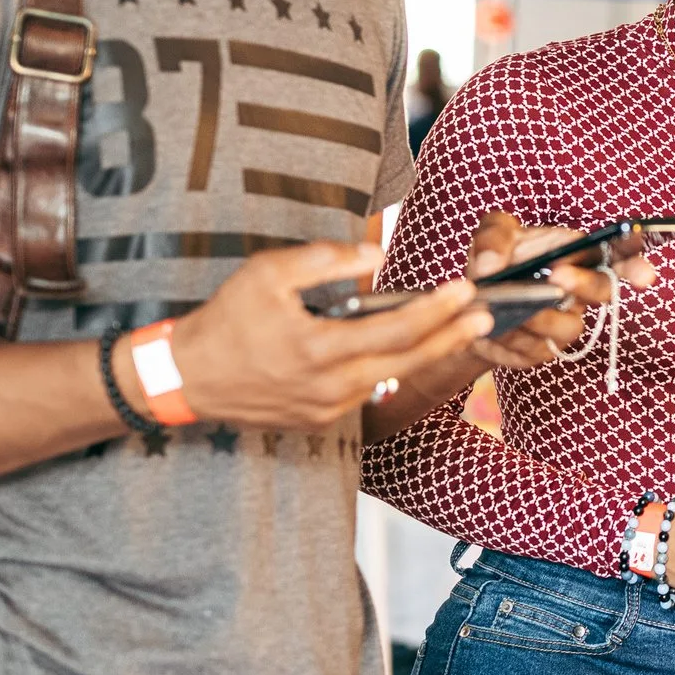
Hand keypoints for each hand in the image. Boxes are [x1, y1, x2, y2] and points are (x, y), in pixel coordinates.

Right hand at [159, 241, 489, 430]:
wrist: (186, 379)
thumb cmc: (226, 321)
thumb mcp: (267, 273)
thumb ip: (325, 260)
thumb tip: (376, 253)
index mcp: (319, 350)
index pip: (396, 330)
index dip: (436, 311)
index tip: (466, 292)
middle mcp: (331, 388)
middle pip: (408, 361)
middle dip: (451, 337)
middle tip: (488, 316)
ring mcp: (328, 410)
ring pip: (391, 377)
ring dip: (427, 353)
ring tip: (460, 328)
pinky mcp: (322, 421)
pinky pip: (368, 391)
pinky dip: (392, 368)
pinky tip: (413, 348)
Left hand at [460, 214, 653, 373]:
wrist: (469, 302)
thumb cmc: (496, 262)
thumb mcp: (491, 235)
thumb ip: (494, 237)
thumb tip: (493, 267)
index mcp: (578, 255)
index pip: (620, 258)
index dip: (637, 269)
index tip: (645, 277)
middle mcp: (580, 292)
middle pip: (602, 292)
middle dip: (583, 284)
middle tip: (556, 276)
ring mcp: (565, 323)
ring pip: (569, 327)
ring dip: (541, 317)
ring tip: (511, 305)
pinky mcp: (543, 351)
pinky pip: (536, 350)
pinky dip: (513, 337)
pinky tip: (495, 325)